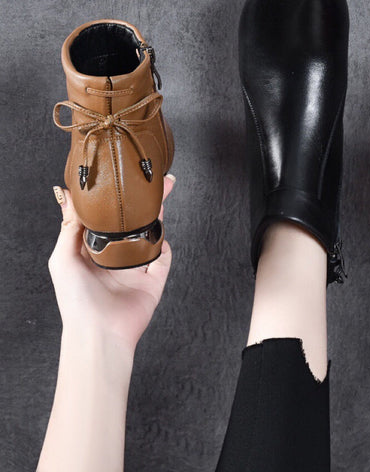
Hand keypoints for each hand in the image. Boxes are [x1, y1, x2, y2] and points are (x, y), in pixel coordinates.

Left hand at [48, 175, 174, 351]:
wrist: (99, 332)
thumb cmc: (76, 300)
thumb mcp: (61, 259)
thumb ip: (69, 228)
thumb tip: (70, 198)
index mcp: (94, 251)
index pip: (107, 219)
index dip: (116, 200)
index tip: (123, 181)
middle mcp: (116, 258)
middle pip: (134, 223)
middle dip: (146, 203)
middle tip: (156, 183)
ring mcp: (136, 269)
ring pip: (151, 236)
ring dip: (157, 217)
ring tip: (160, 199)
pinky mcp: (153, 280)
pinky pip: (163, 258)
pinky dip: (163, 246)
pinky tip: (160, 238)